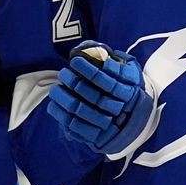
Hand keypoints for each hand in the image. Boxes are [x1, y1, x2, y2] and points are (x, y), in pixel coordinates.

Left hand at [47, 42, 155, 157]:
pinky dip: (62, 116)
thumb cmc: (124, 86)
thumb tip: (90, 47)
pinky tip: (53, 105)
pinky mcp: (96, 137)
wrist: (132, 119)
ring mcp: (107, 124)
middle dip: (75, 83)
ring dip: (65, 99)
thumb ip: (113, 58)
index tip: (75, 60)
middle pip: (94, 96)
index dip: (90, 70)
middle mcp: (119, 108)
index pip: (108, 81)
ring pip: (82, 111)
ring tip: (55, 88)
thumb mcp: (127, 69)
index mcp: (128, 91)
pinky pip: (76, 127)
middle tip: (63, 72)